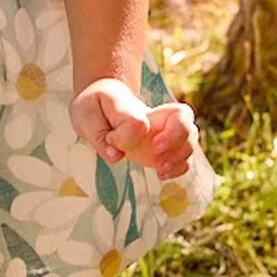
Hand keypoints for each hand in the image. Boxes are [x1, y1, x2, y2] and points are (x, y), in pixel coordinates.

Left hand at [70, 78, 197, 180]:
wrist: (104, 101)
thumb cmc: (95, 106)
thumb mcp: (86, 115)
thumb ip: (99, 135)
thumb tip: (116, 155)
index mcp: (129, 106)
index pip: (137, 120)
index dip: (126, 134)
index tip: (110, 138)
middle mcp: (152, 116)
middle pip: (184, 116)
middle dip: (176, 137)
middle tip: (156, 151)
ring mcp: (162, 131)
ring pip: (190, 137)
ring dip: (180, 156)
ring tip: (160, 170)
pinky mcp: (165, 148)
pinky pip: (185, 156)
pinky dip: (180, 168)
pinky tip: (162, 175)